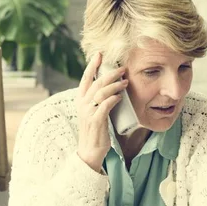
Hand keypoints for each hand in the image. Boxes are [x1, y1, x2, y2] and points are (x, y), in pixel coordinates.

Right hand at [75, 52, 128, 171]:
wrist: (89, 150)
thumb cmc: (95, 130)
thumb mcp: (94, 112)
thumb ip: (99, 100)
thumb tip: (111, 88)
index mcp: (81, 100)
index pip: (85, 78)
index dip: (92, 65)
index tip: (100, 54)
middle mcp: (83, 104)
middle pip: (96, 83)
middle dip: (110, 73)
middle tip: (123, 69)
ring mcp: (88, 112)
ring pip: (101, 92)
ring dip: (114, 85)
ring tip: (125, 82)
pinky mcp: (96, 121)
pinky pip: (105, 106)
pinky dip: (113, 99)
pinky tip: (120, 96)